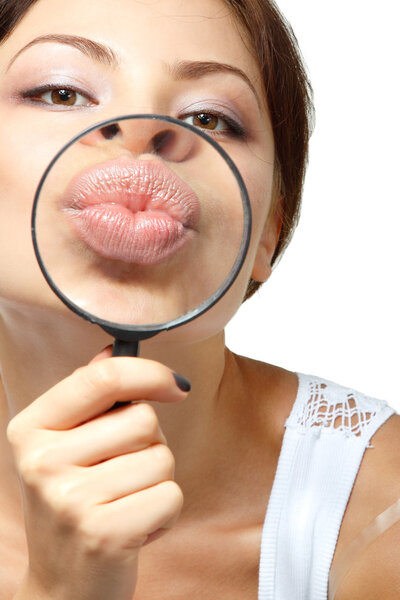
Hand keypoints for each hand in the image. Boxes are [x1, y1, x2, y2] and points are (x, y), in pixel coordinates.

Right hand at [7, 352, 187, 599]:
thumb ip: (90, 394)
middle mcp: (42, 462)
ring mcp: (69, 501)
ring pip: (162, 458)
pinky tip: (135, 526)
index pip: (101, 377)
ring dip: (158, 480)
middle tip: (123, 473)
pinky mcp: (103, 534)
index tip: (175, 386)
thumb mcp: (68, 445)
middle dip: (150, 445)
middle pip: (143, 420)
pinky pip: (171, 496)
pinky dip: (165, 512)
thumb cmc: (76, 504)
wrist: (65, 585)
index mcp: (31, 429)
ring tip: (126, 501)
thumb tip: (114, 347)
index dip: (148, 372)